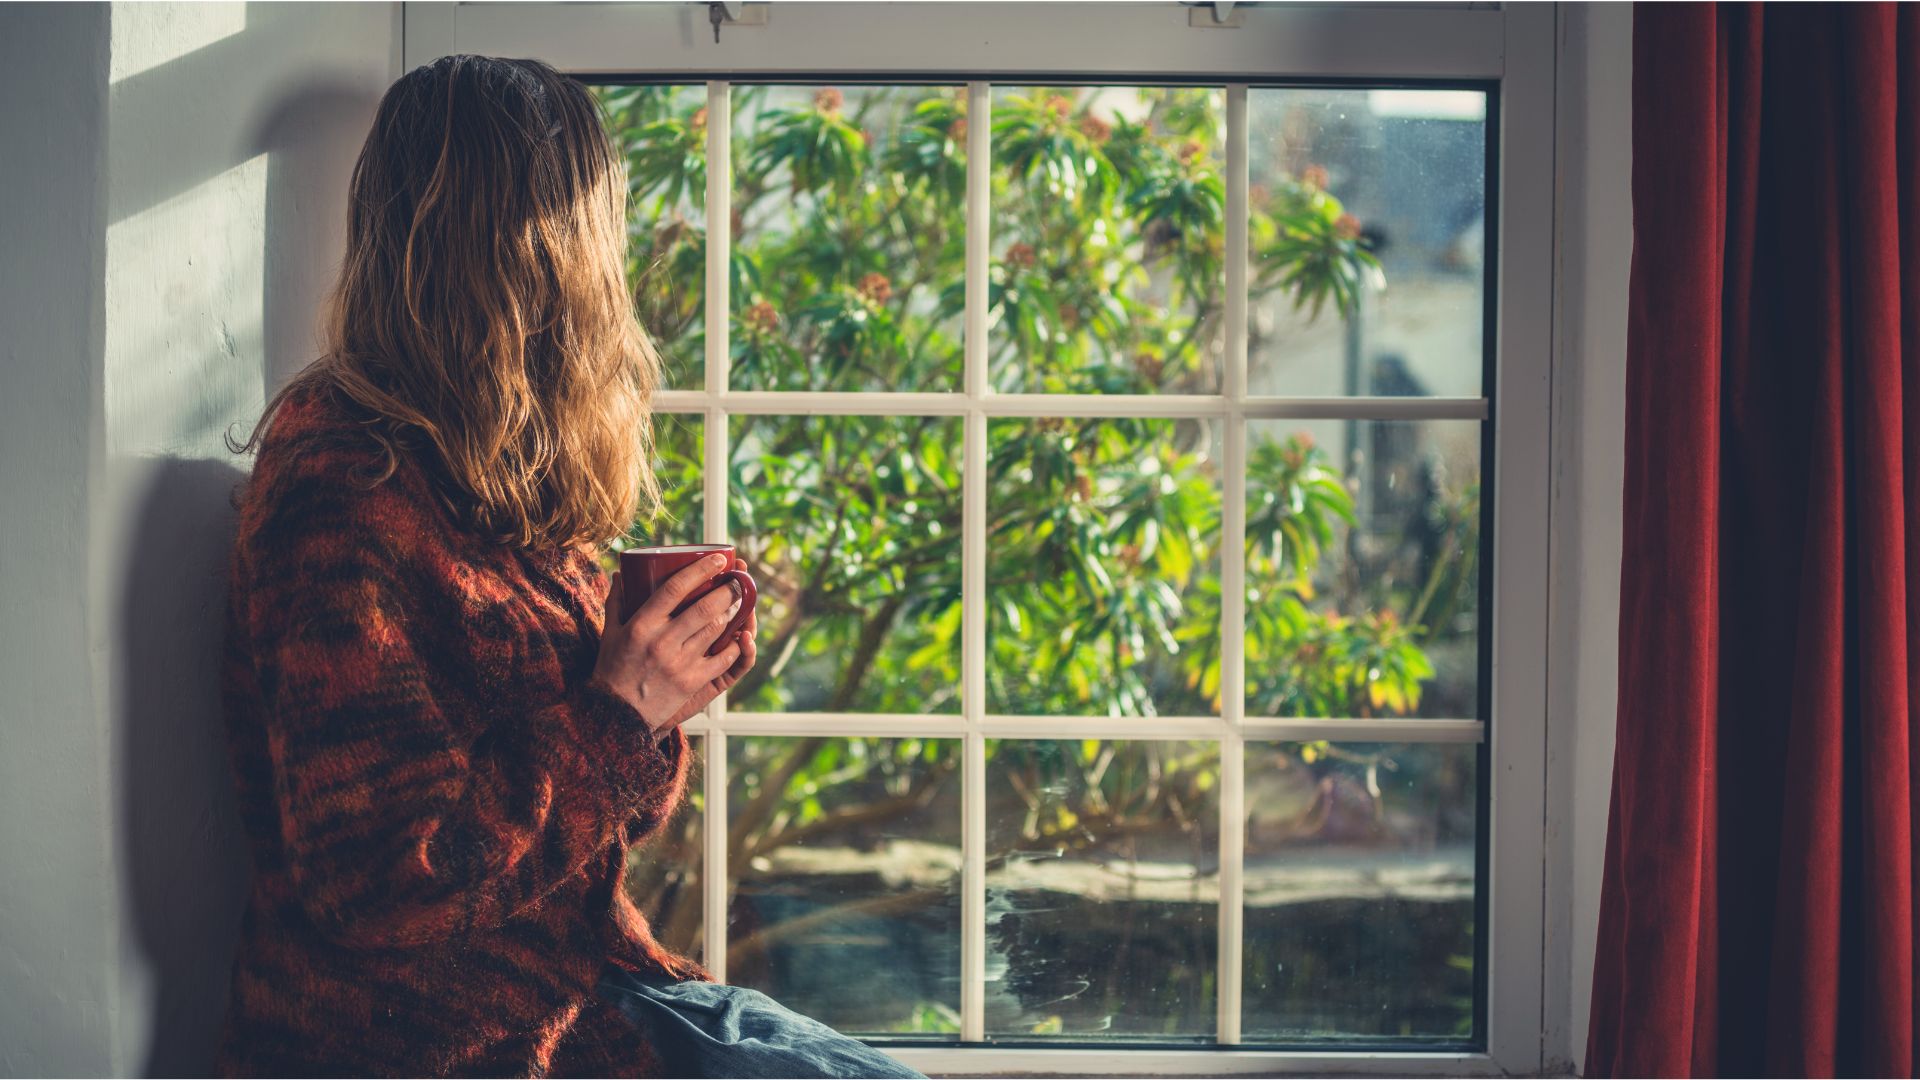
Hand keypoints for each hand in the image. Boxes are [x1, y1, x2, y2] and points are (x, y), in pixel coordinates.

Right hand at [589, 551, 758, 736]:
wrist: (616, 716)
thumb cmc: (612, 671)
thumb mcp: (610, 634)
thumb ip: (617, 602)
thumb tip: (621, 572)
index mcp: (641, 625)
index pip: (675, 588)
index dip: (700, 570)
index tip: (718, 559)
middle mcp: (662, 641)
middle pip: (704, 607)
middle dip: (728, 589)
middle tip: (739, 578)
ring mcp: (679, 663)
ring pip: (716, 630)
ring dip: (734, 612)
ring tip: (742, 600)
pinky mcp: (692, 682)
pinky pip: (722, 659)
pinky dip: (735, 645)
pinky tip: (740, 635)